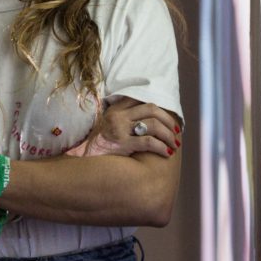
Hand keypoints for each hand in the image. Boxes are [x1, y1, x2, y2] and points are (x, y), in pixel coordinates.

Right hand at [66, 98, 181, 157]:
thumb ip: (126, 118)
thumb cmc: (100, 145)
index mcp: (116, 109)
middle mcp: (118, 116)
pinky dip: (161, 147)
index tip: (169, 119)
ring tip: (174, 144)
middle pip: (152, 109)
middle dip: (168, 120)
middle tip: (176, 131)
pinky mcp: (122, 144)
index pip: (142, 100)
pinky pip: (148, 142)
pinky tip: (166, 152)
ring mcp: (120, 129)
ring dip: (168, 135)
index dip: (160, 109)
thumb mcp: (110, 125)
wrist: (84, 159)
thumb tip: (153, 121)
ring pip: (153, 125)